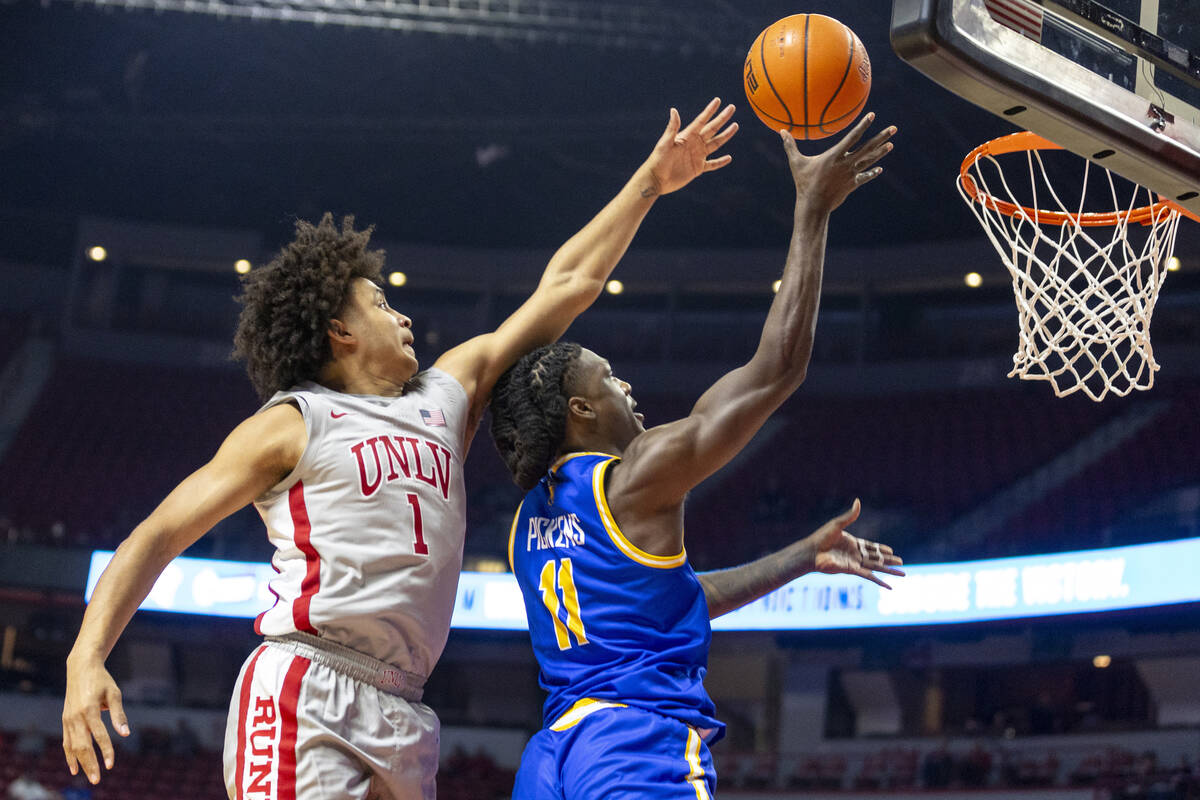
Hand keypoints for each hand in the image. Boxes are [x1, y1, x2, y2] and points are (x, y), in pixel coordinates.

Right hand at [63, 657, 128, 784]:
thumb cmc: (102, 681)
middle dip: (90, 764)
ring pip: (72, 746)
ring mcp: (68, 719)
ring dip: (80, 763)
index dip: (106, 751)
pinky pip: (66, 742)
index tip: (111, 764)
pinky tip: (74, 769)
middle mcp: (76, 716)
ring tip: (89, 778)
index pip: (99, 735)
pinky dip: (69, 756)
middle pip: (82, 745)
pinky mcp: (65, 720)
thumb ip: (119, 715)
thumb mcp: (114, 694)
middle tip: (97, 780)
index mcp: (90, 709)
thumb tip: (126, 734)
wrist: (81, 668)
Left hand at [644, 97, 737, 195]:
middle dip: (722, 118)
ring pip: (715, 143)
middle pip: (712, 129)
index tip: (718, 100)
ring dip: (725, 135)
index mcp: (687, 136)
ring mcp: (697, 156)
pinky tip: (729, 158)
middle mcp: (694, 144)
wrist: (656, 179)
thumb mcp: (665, 143)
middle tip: (732, 107)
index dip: (710, 110)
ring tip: (735, 126)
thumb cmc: (658, 160)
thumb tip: (674, 110)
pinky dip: (720, 162)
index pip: (701, 120)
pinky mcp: (698, 168)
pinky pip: (712, 164)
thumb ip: (672, 128)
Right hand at [781, 113, 895, 213]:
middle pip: (868, 148)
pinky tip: (880, 169)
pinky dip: (872, 173)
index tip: (873, 115)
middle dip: (881, 137)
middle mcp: (846, 163)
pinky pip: (865, 177)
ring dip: (881, 152)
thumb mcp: (796, 163)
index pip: (852, 137)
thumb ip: (790, 146)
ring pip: (869, 161)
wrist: (814, 205)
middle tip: (894, 128)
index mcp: (835, 156)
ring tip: (891, 144)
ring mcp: (851, 174)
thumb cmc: (803, 183)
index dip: (863, 125)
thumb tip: (781, 130)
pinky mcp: (851, 184)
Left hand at [809, 498, 904, 588]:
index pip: (870, 547)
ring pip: (877, 567)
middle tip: (901, 562)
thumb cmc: (821, 537)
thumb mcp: (838, 524)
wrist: (811, 552)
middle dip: (889, 560)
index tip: (891, 550)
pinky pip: (869, 576)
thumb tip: (858, 500)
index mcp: (852, 543)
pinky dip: (880, 581)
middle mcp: (855, 554)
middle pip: (876, 558)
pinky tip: (889, 586)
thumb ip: (850, 515)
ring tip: (903, 574)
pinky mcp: (852, 570)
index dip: (881, 549)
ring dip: (890, 571)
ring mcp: (854, 563)